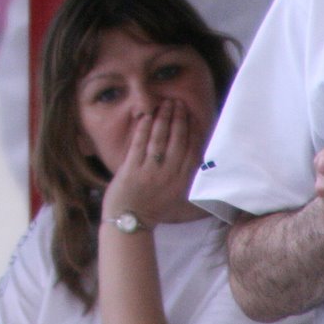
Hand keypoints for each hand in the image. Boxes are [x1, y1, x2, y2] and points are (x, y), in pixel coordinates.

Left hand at [102, 99, 202, 225]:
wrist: (130, 220)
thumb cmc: (153, 206)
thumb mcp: (176, 193)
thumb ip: (184, 174)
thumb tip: (194, 152)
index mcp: (182, 182)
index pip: (192, 151)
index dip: (192, 131)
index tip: (192, 116)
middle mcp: (169, 175)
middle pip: (177, 141)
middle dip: (178, 119)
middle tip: (178, 103)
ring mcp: (150, 172)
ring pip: (160, 139)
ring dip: (163, 119)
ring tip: (165, 104)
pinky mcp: (132, 169)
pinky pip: (140, 144)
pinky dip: (143, 129)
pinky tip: (146, 116)